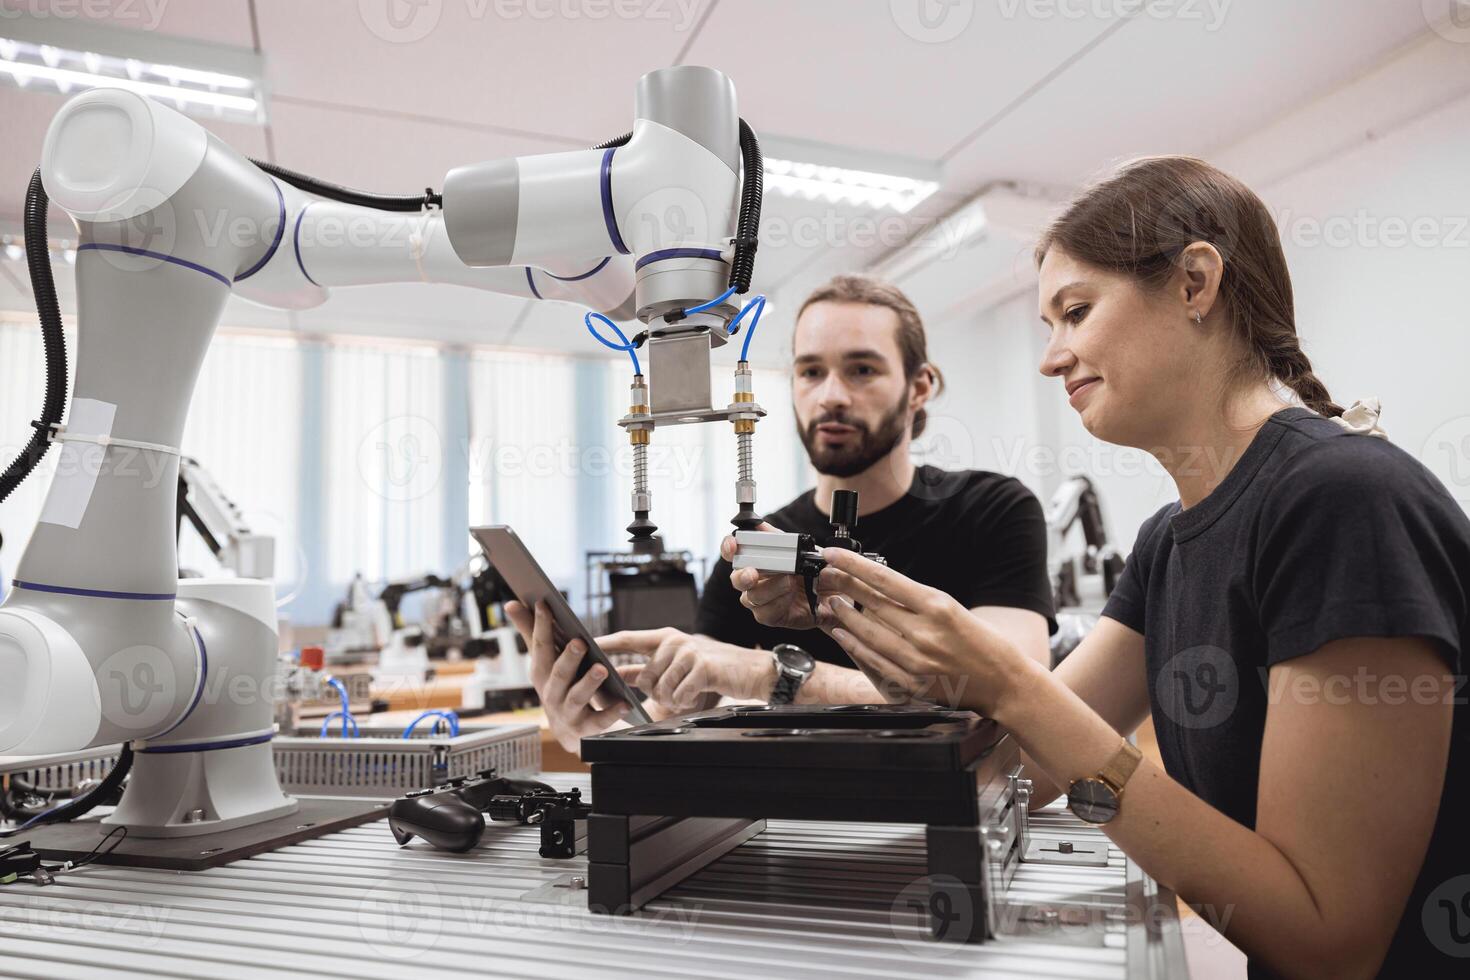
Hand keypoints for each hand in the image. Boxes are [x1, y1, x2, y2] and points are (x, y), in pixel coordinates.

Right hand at [505, 600, 635, 753]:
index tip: (544, 604)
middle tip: (579, 642)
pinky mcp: (586, 730)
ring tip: (602, 669)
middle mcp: (551, 694)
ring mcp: (568, 714)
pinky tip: (625, 703)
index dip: (540, 625)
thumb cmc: (558, 688)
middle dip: (568, 658)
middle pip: (558, 674)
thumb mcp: (545, 663)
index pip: (540, 647)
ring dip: (589, 683)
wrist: (570, 734)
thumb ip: (531, 633)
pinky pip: (599, 722)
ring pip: (577, 698)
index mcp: (541, 674)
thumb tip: (512, 603)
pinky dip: (611, 712)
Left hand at [601, 628, 775, 710]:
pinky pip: (678, 695)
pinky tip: (694, 695)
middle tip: (672, 694)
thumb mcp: (677, 664)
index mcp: (664, 637)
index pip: (628, 638)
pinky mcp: (702, 667)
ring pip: (660, 688)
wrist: (750, 670)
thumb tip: (619, 676)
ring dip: (671, 700)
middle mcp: (674, 640)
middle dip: (654, 693)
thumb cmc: (711, 668)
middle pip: (643, 676)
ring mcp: (688, 651)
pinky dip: (684, 702)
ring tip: (685, 694)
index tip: (584, 644)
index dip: (605, 643)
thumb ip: (648, 668)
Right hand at [720, 523, 835, 630]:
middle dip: (743, 575)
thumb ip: (778, 537)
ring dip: (769, 588)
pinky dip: (777, 603)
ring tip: (789, 581)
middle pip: (736, 578)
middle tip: (753, 573)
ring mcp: (762, 600)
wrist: (840, 591)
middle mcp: (755, 580)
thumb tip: (758, 524)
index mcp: (757, 560)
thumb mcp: (802, 548)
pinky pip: (765, 613)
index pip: (733, 552)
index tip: (733, 545)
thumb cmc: (818, 569)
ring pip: (750, 597)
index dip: (728, 547)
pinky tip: (790, 596)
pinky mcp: (772, 616)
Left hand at [816, 548, 1034, 714]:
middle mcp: (925, 633)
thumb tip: (878, 586)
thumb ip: (916, 600)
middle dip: (842, 586)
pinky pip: (874, 662)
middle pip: (871, 604)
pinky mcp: (913, 685)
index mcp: (938, 607)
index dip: (853, 565)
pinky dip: (854, 646)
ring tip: (831, 602)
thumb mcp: (952, 608)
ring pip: (867, 633)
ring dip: (844, 616)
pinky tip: (843, 634)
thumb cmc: (982, 642)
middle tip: (825, 576)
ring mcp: (917, 662)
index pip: (885, 579)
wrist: (1004, 683)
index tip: (833, 555)